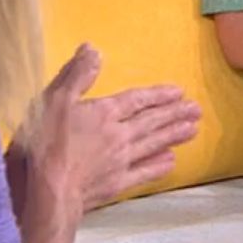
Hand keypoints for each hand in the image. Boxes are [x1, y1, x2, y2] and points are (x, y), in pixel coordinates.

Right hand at [16, 45, 201, 216]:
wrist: (48, 191)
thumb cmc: (46, 143)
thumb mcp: (54, 101)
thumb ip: (76, 75)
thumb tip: (94, 50)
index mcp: (104, 113)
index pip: (136, 100)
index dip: (157, 95)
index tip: (178, 92)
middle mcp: (119, 135)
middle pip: (151, 122)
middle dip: (174, 114)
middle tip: (196, 110)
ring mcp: (121, 162)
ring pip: (153, 145)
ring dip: (173, 136)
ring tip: (194, 129)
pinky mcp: (117, 185)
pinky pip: (144, 173)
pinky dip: (158, 167)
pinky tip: (171, 162)